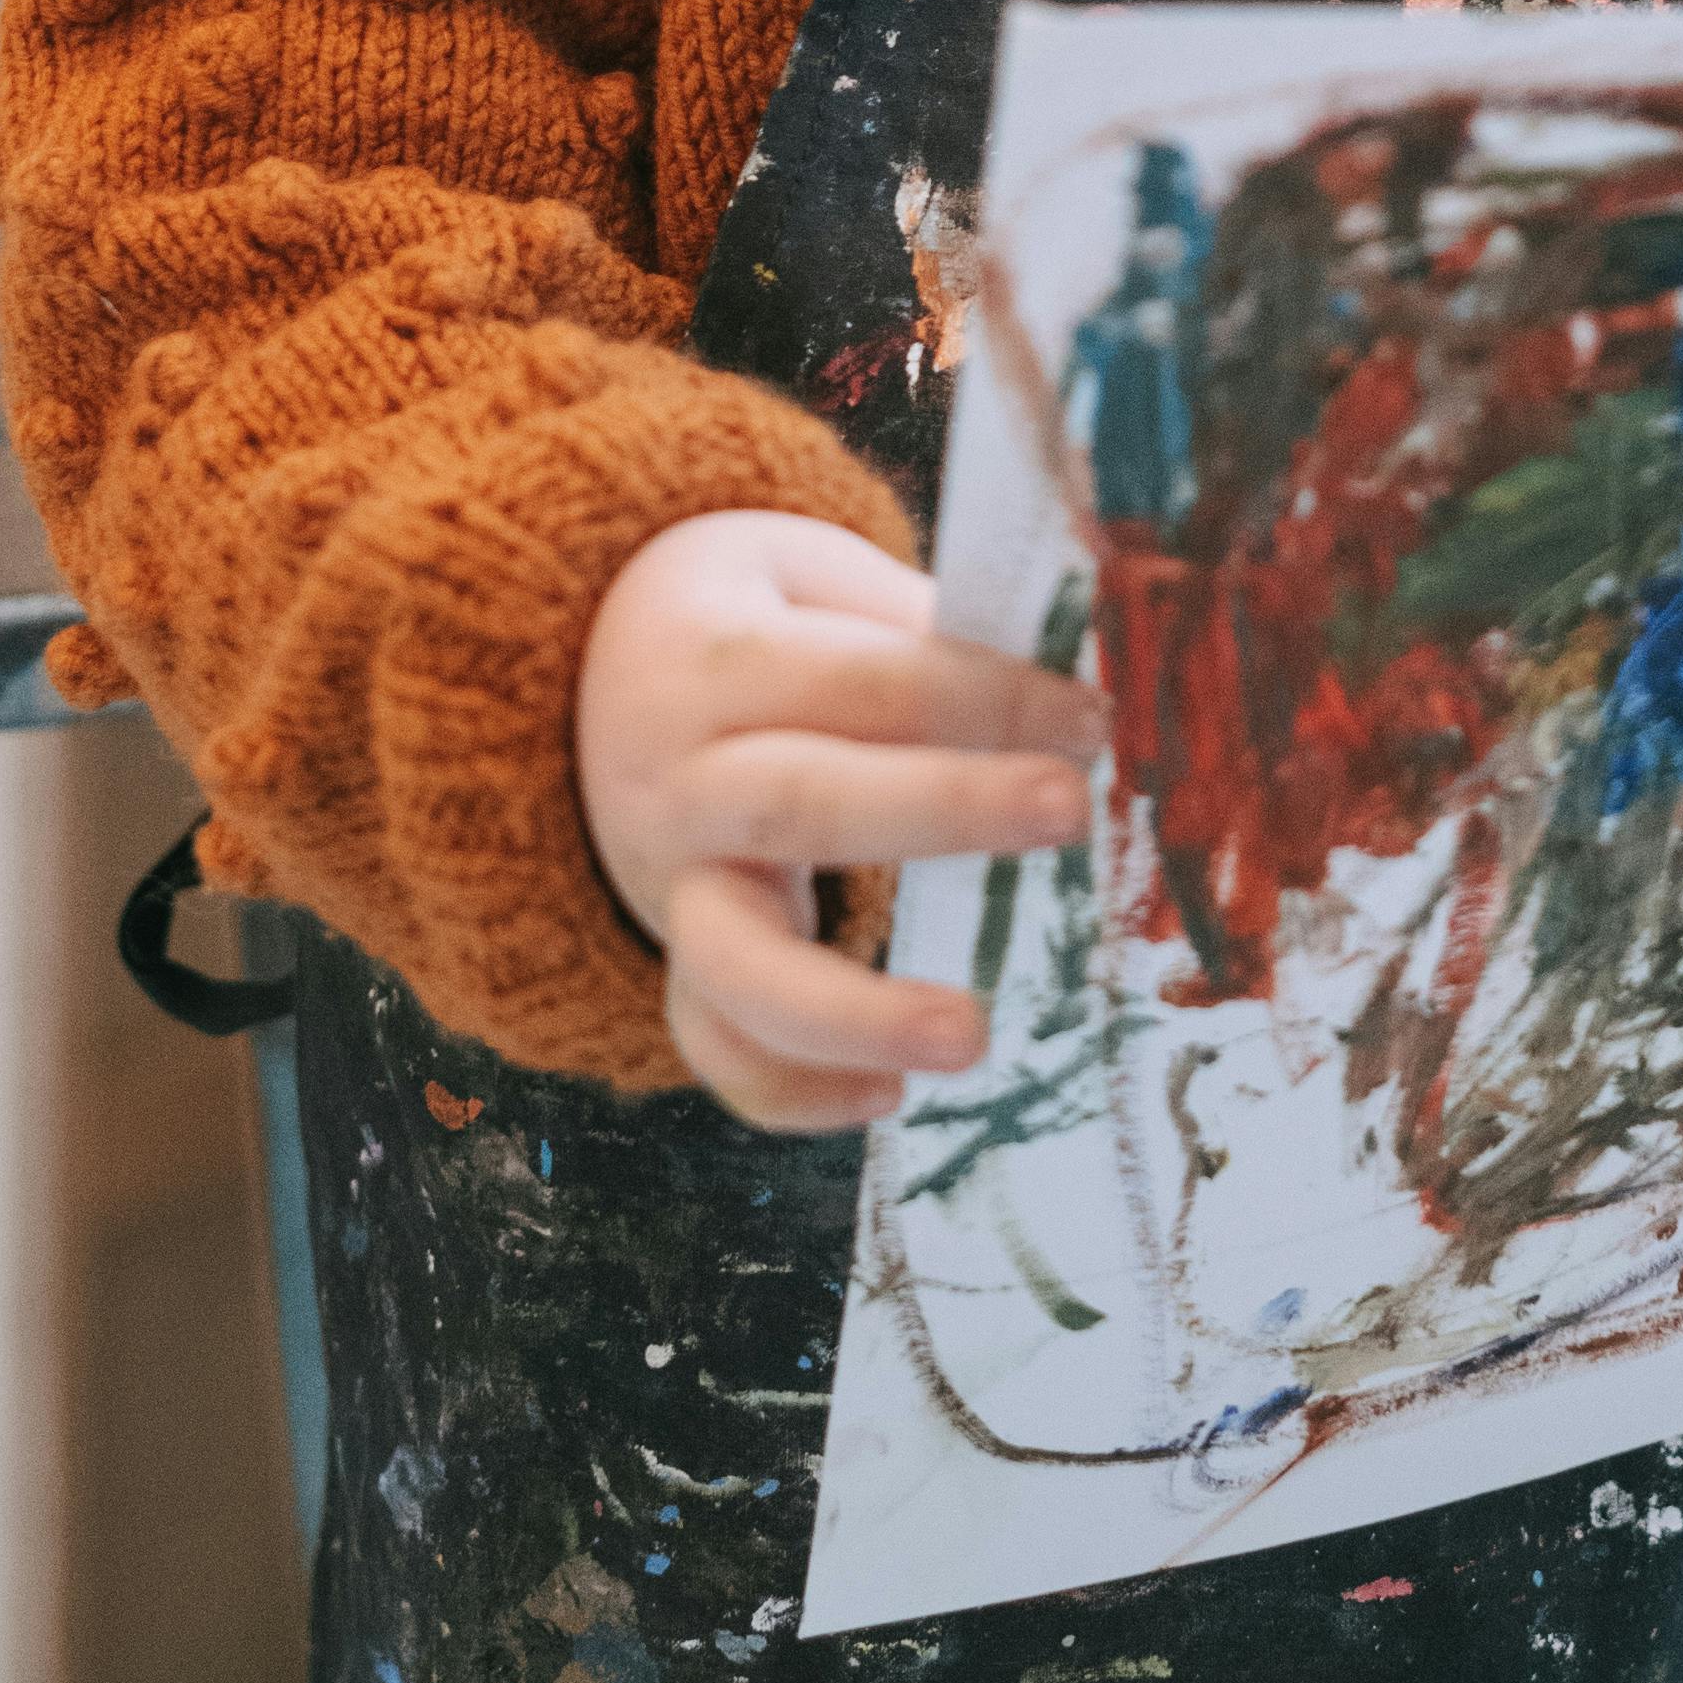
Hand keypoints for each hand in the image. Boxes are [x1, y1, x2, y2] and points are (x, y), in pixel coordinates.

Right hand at [577, 506, 1105, 1133]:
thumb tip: (1069, 669)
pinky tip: (886, 1100)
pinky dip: (789, 1091)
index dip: (984, 694)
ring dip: (855, 1011)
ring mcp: (671, 885)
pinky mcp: (679, 960)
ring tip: (972, 1037)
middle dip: (943, 808)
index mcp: (722, 660)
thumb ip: (919, 625)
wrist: (591, 685)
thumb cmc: (752, 625)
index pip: (866, 678)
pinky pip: (715, 1044)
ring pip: (737, 964)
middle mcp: (683, 779)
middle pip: (800, 803)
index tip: (1091, 717)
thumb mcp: (811, 581)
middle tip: (1069, 811)